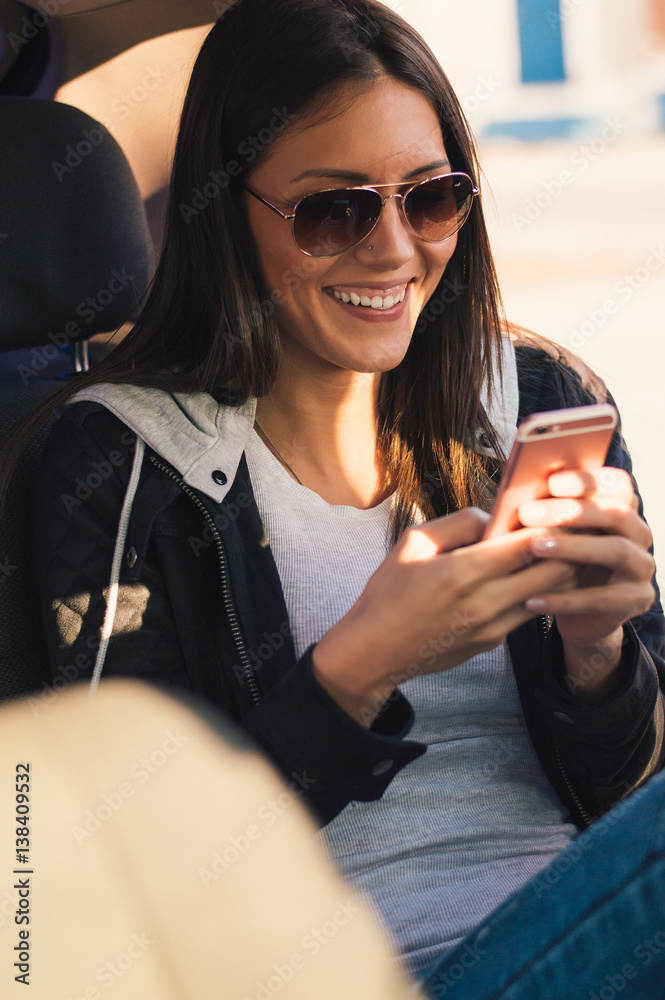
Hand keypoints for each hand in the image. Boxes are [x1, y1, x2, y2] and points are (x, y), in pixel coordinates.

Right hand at [312, 507, 575, 724]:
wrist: (376, 650)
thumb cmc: (389, 591)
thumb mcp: (412, 543)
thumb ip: (458, 523)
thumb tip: (494, 518)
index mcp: (463, 572)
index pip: (527, 545)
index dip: (550, 526)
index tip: (559, 512)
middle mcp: (484, 603)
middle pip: (552, 573)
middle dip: (566, 550)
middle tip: (570, 531)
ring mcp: (492, 627)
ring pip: (547, 596)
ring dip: (557, 574)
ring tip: (558, 553)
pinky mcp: (493, 642)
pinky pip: (525, 613)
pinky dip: (534, 594)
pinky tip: (528, 580)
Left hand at [518, 468, 655, 698]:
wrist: (581, 616)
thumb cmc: (563, 566)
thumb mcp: (559, 538)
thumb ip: (549, 516)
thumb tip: (515, 494)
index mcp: (624, 511)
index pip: (617, 484)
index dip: (588, 479)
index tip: (551, 481)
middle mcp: (640, 535)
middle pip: (616, 514)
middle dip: (571, 511)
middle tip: (527, 512)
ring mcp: (642, 568)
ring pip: (616, 551)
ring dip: (573, 547)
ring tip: (534, 547)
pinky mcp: (637, 600)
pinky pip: (602, 599)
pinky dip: (565, 600)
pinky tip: (532, 600)